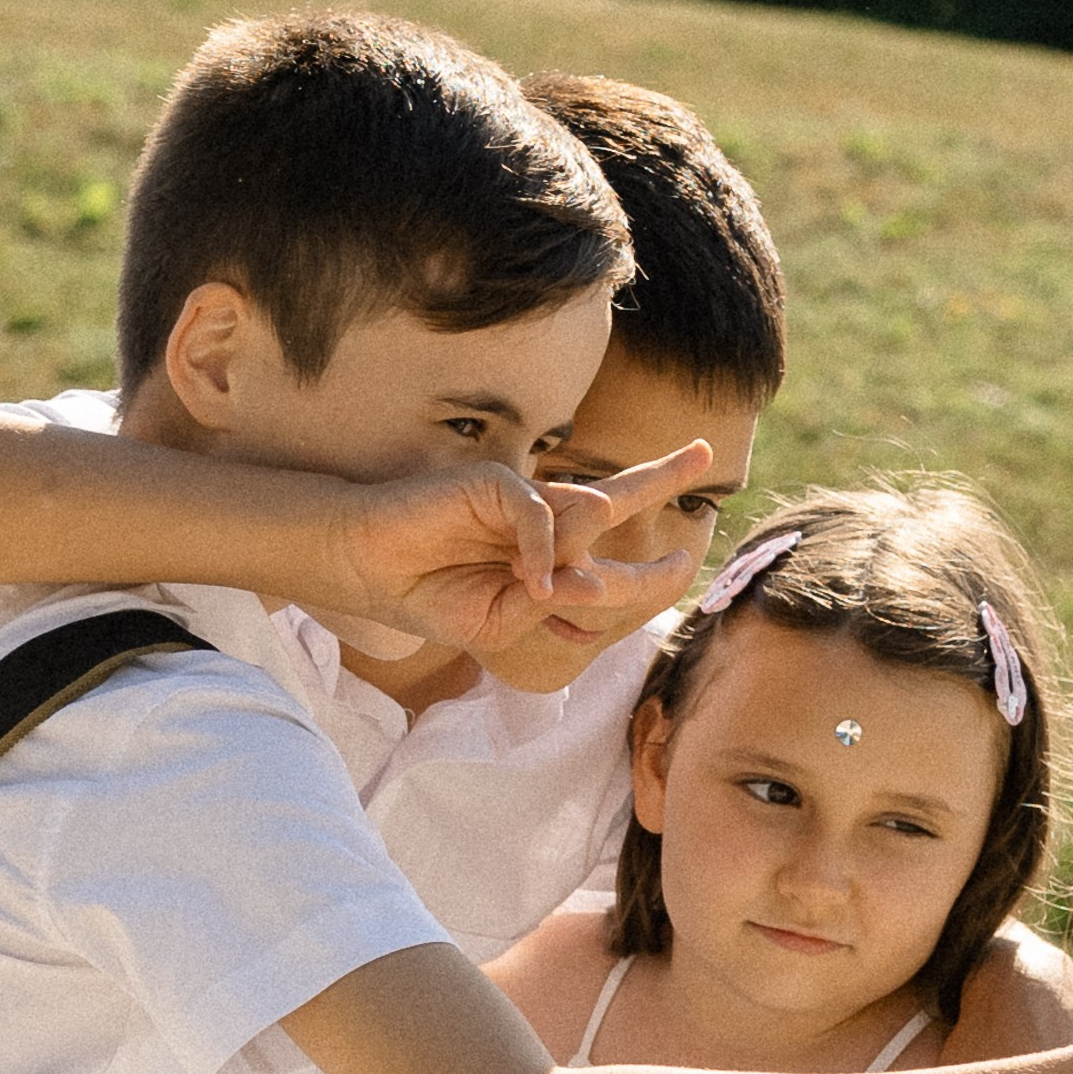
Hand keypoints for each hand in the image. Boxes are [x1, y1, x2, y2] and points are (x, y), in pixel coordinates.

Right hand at [332, 443, 712, 659]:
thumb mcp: (496, 621)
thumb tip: (589, 584)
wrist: (368, 571)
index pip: (606, 551)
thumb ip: (543, 602)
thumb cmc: (428, 597)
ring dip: (600, 532)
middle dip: (661, 476)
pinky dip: (542, 550)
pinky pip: (541, 513)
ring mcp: (520, 502)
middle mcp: (542, 523)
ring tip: (579, 563)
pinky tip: (530, 578)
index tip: (685, 565)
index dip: (646, 567)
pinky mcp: (495, 485)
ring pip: (586, 509)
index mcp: (545, 556)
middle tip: (704, 452)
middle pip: (615, 499)